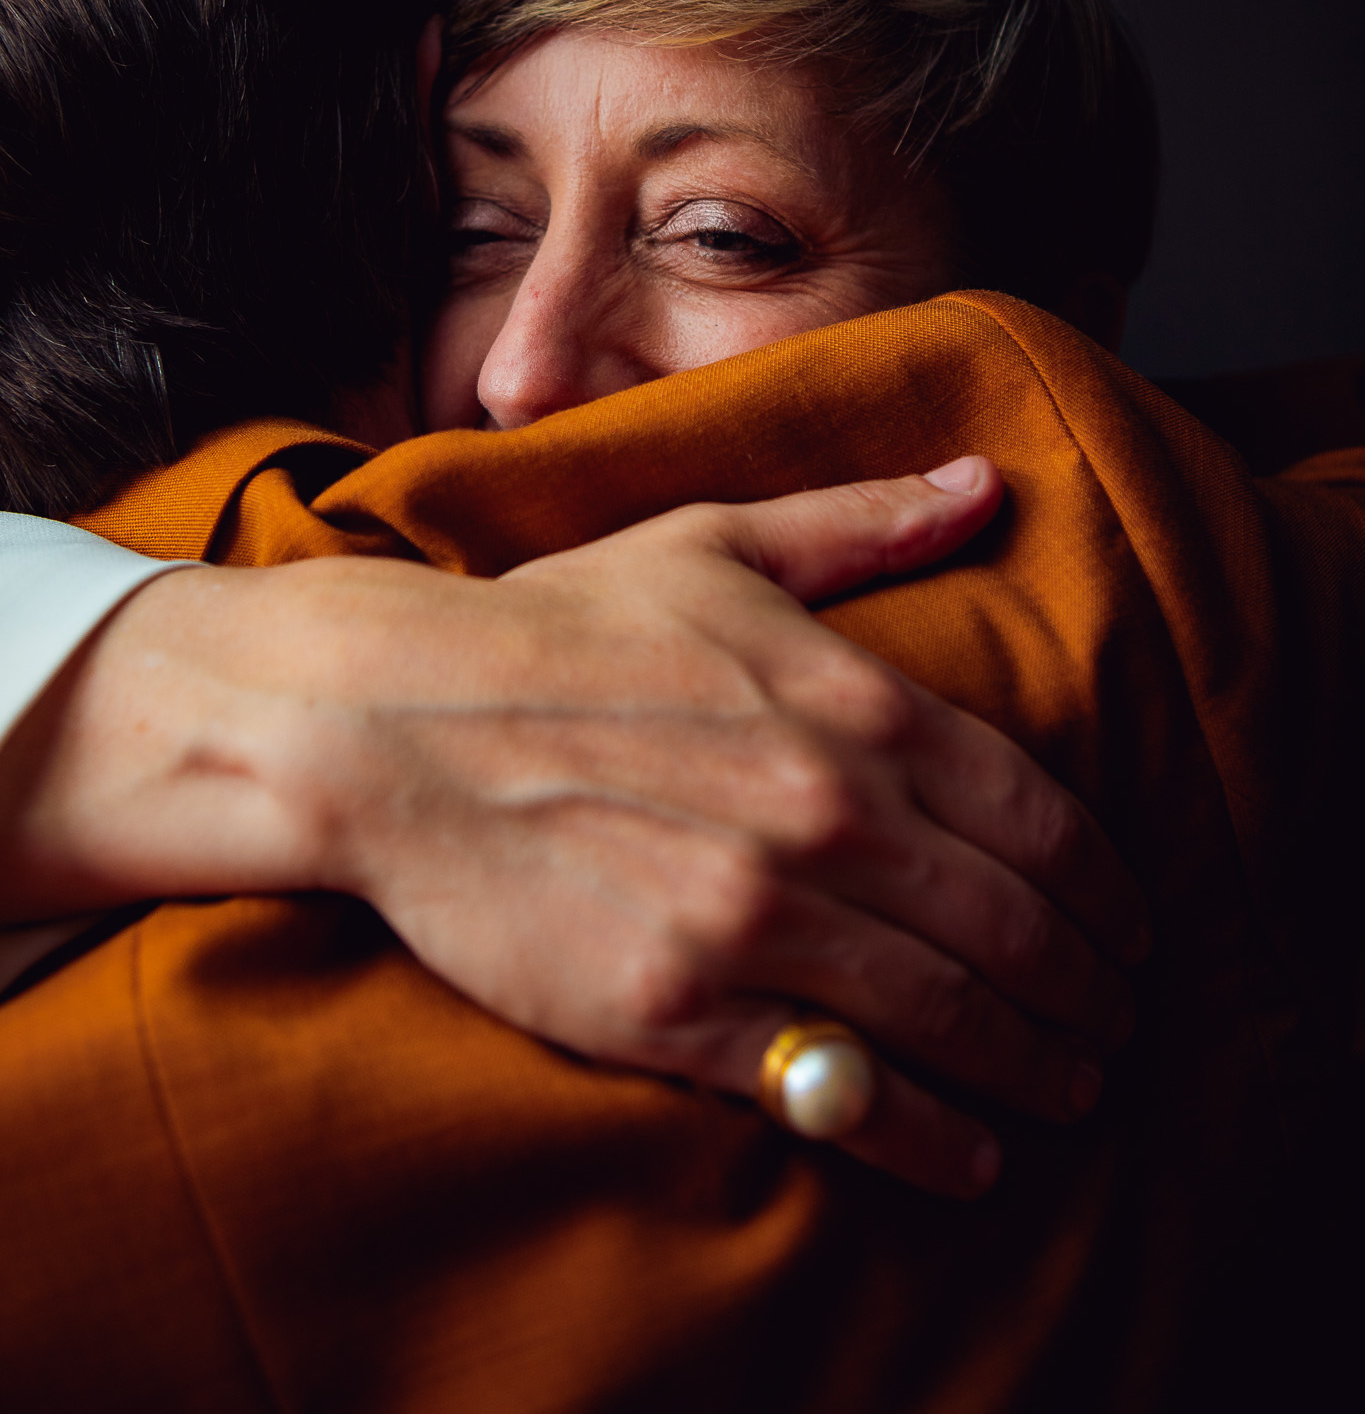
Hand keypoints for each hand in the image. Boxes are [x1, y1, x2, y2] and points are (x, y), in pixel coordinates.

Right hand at [0, 460, 1147, 1199]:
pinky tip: (974, 1156)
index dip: (1106, 887)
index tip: (1129, 927)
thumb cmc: (555, 624)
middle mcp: (825, 812)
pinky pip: (841, 1090)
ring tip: (1071, 1088)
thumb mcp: (713, 541)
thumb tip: (983, 481)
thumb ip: (859, 523)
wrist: (394, 718)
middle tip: (1115, 1023)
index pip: (1039, 816)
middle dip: (1089, 989)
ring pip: (950, 1014)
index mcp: (850, 702)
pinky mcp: (678, 1007)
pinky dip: (927, 1134)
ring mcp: (755, 915)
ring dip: (1036, 1065)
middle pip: (1018, 927)